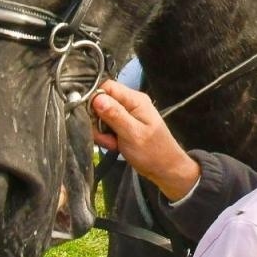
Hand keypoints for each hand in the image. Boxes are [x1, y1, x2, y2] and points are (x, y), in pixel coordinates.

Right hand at [90, 79, 201, 201]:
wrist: (165, 168)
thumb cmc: (153, 152)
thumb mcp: (132, 134)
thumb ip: (115, 115)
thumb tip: (97, 98)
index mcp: (135, 100)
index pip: (106, 87)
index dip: (94, 99)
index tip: (91, 117)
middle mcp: (130, 103)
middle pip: (101, 102)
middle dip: (97, 121)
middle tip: (107, 138)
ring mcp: (127, 114)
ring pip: (101, 116)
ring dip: (101, 132)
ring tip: (113, 144)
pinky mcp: (123, 125)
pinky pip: (106, 126)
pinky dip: (106, 137)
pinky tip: (114, 146)